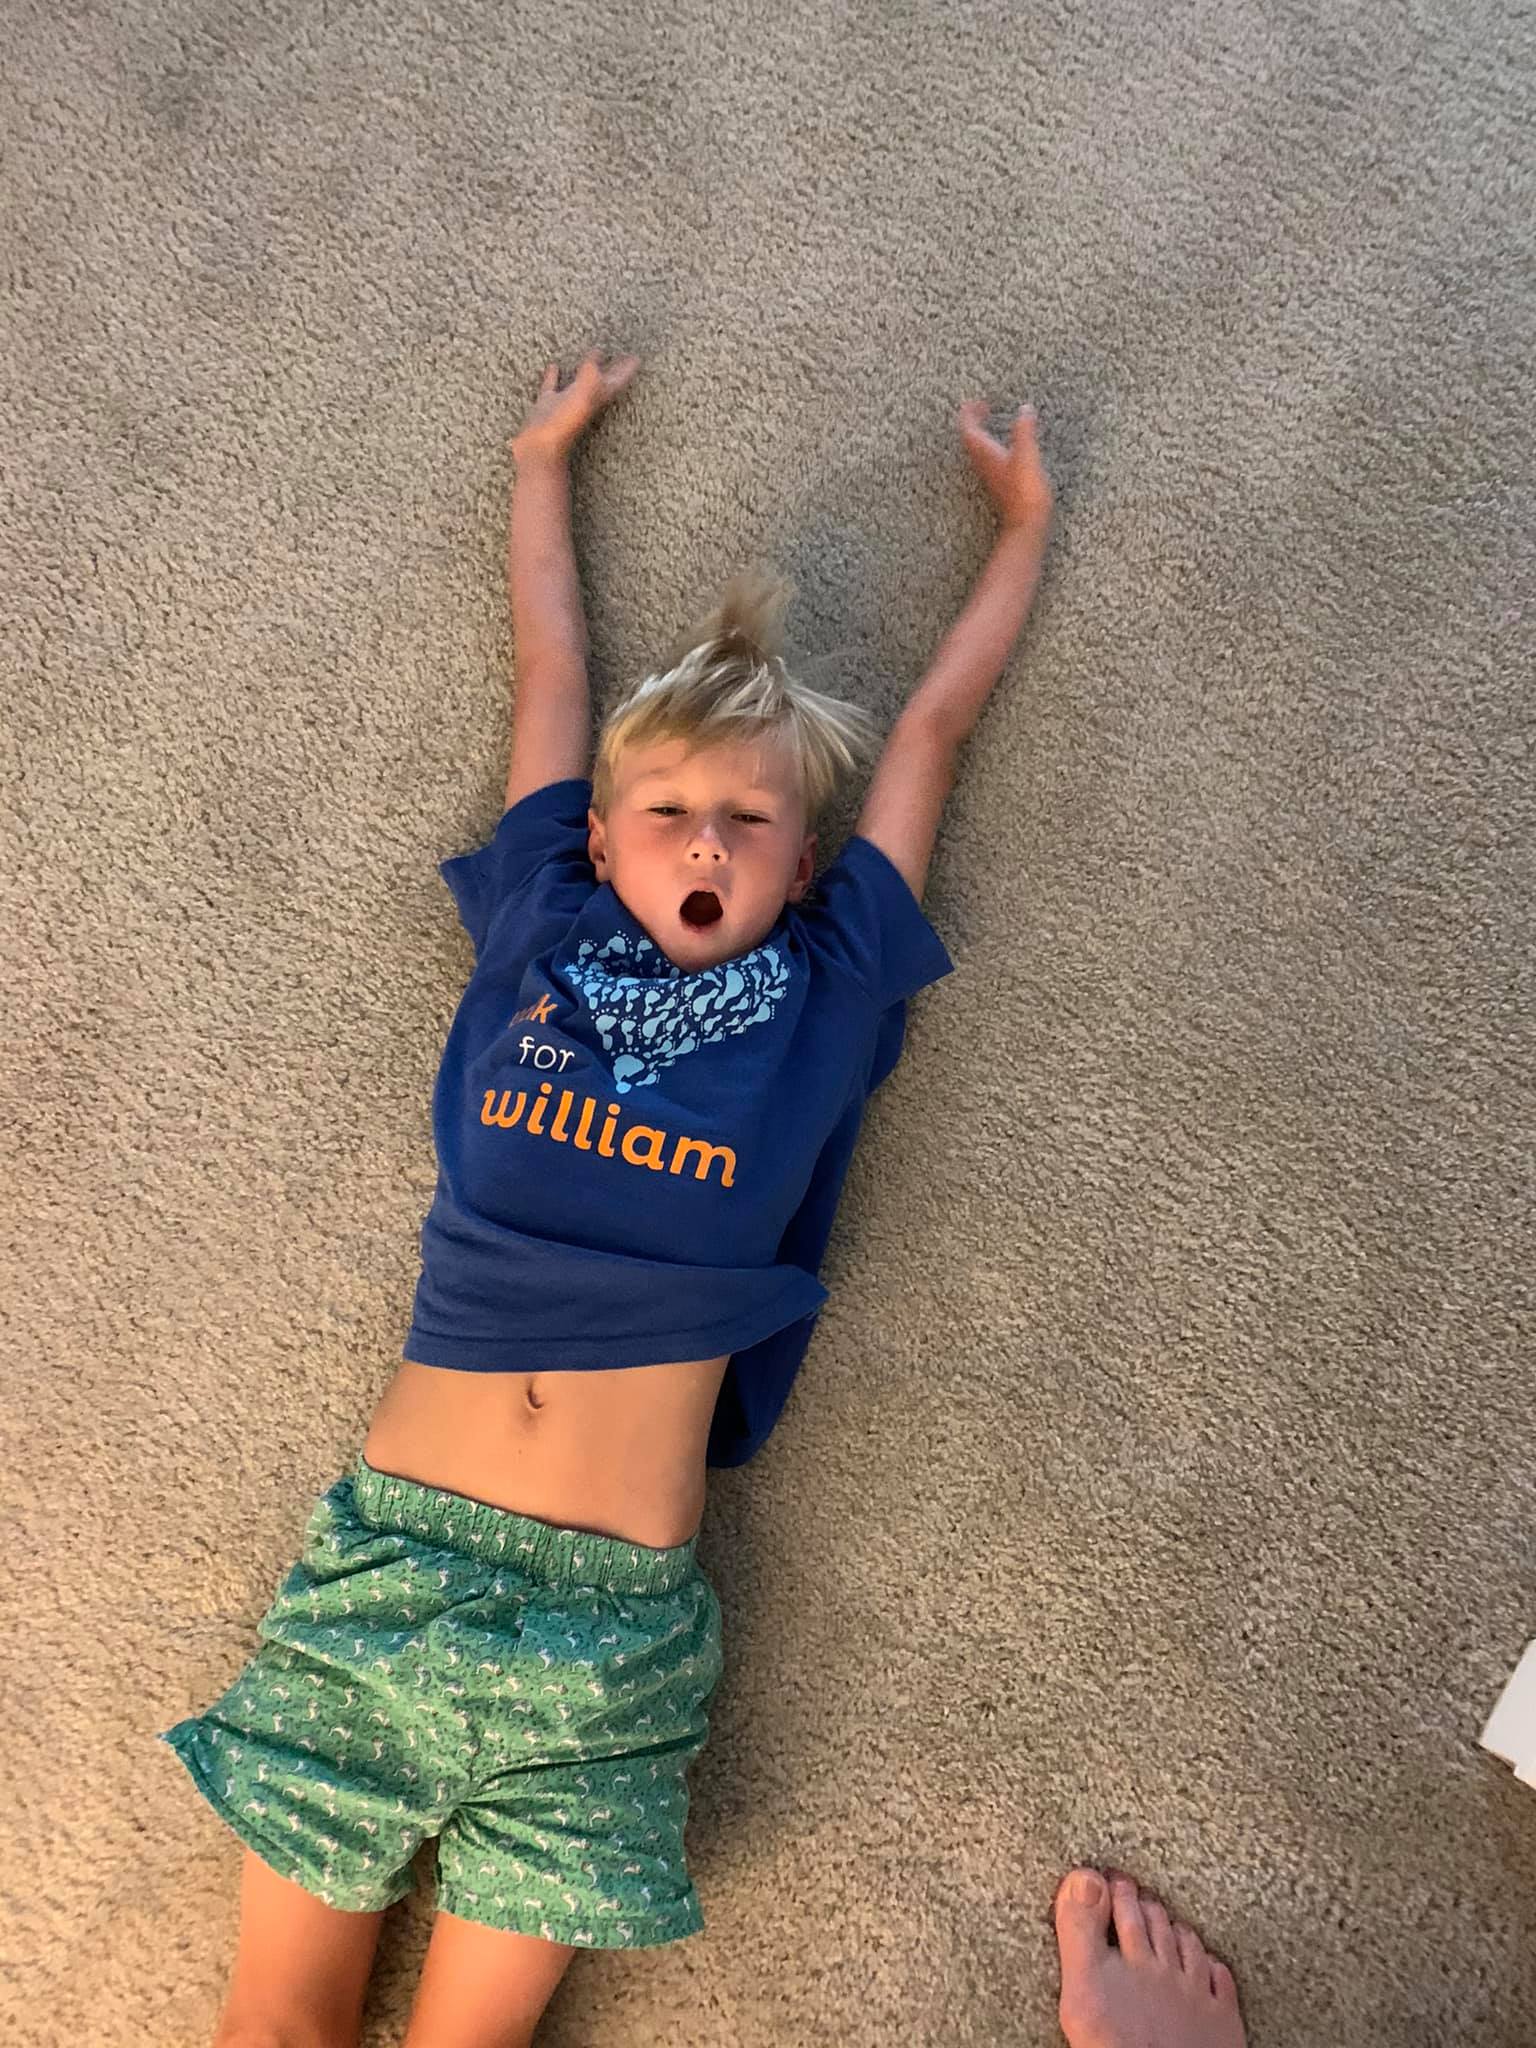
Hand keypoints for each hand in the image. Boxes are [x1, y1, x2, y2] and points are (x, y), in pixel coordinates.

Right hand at [510, 350, 641, 465]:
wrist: (541, 448)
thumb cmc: (567, 422)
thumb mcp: (585, 391)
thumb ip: (593, 370)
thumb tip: (599, 351)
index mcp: (599, 397)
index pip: (619, 380)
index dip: (628, 368)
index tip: (638, 357)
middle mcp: (586, 399)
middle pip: (604, 379)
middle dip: (613, 366)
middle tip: (622, 354)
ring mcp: (567, 401)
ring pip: (580, 380)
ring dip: (586, 368)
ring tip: (591, 353)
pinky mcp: (548, 404)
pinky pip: (553, 385)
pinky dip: (554, 375)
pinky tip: (554, 365)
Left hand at [958, 399, 1053, 534]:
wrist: (1027, 525)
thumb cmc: (1025, 492)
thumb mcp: (1027, 455)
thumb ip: (1024, 430)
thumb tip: (1024, 409)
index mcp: (985, 454)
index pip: (967, 429)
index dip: (969, 413)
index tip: (976, 402)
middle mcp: (983, 465)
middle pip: (970, 440)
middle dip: (974, 422)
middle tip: (982, 409)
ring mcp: (991, 476)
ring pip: (978, 451)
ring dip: (982, 435)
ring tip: (991, 424)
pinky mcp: (1000, 485)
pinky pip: (990, 461)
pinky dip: (993, 448)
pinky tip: (1005, 448)